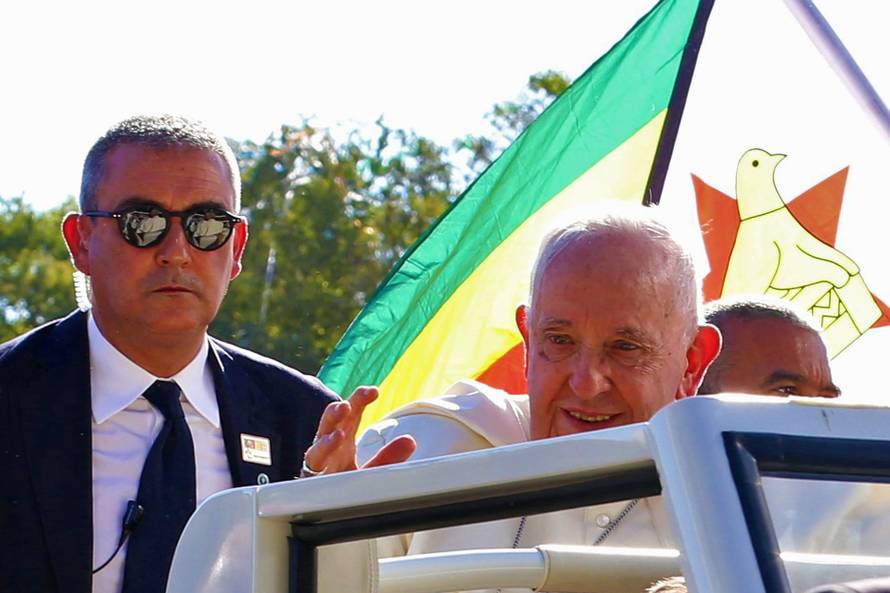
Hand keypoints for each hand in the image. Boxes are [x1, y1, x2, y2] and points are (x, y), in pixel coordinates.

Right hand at [301, 386, 415, 475]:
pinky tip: (335, 439)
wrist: (324, 509)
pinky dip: (324, 447)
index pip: (351, 413)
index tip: (373, 391)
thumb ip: (389, 457)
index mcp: (343, 438)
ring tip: (344, 409)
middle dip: (344, 405)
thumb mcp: (372, 469)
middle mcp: (330, 444)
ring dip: (332, 419)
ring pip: (321, 434)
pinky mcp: (313, 474)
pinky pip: (315, 459)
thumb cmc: (345, 484)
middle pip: (334, 419)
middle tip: (357, 396)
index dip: (359, 399)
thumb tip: (410, 441)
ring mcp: (320, 457)